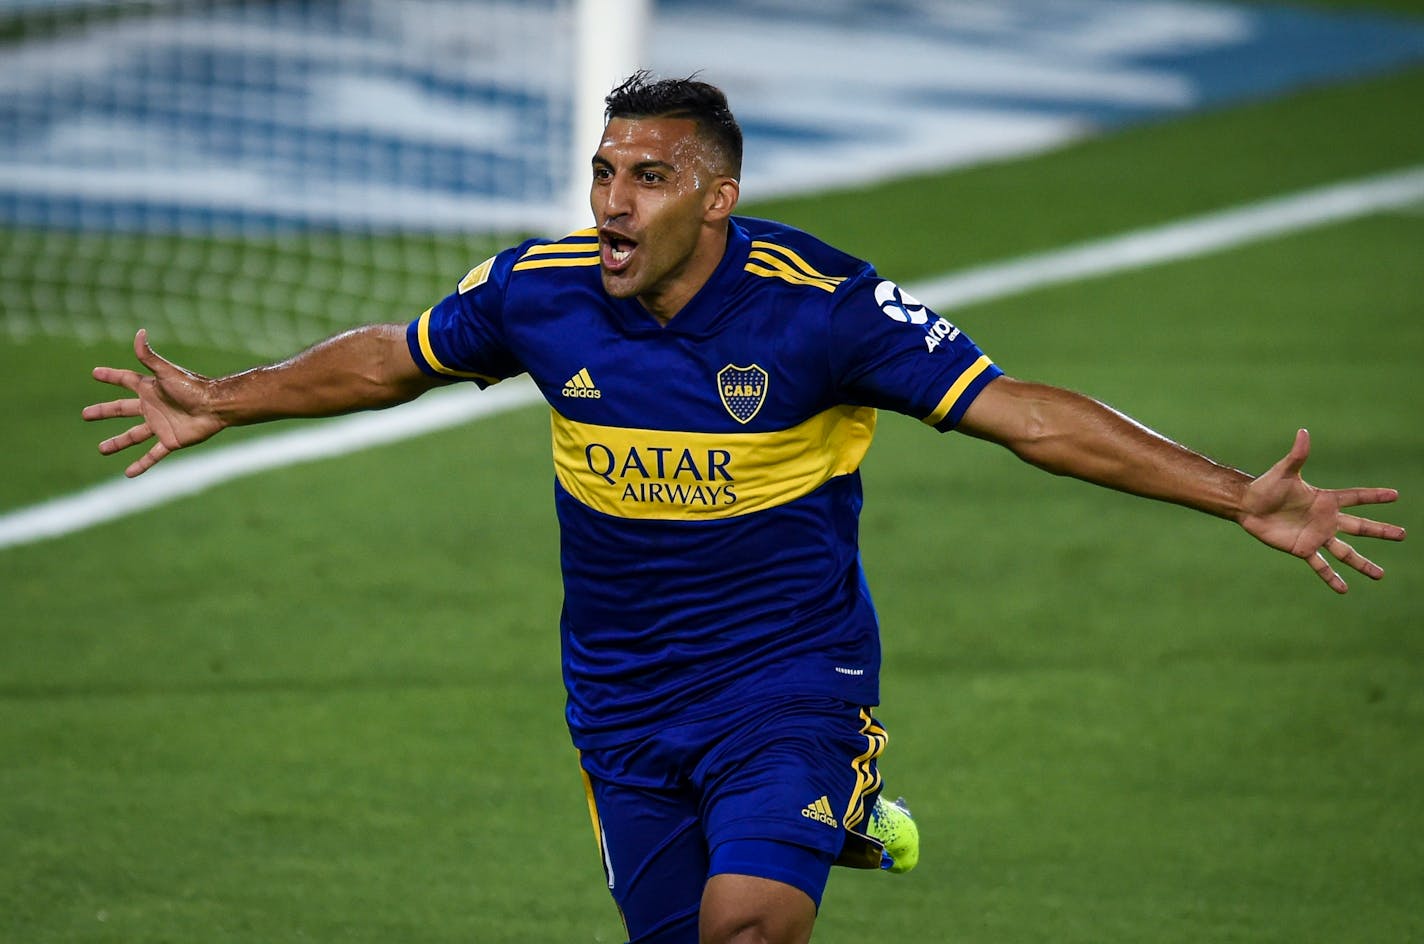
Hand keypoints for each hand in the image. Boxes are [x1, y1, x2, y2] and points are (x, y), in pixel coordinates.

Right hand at [82, 329, 225, 476]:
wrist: (216, 407)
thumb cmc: (193, 387)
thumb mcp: (166, 372)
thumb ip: (149, 356)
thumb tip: (140, 332)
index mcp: (150, 389)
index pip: (125, 380)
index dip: (111, 376)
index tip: (95, 373)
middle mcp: (152, 407)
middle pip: (122, 409)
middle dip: (104, 411)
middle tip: (85, 414)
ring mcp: (160, 425)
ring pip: (133, 435)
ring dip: (117, 442)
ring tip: (101, 449)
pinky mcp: (170, 441)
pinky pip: (152, 455)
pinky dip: (141, 465)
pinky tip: (127, 474)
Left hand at [1239, 429, 1404, 592]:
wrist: (1248, 506)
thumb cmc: (1266, 486)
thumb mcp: (1284, 471)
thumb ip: (1298, 455)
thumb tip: (1304, 432)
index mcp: (1325, 500)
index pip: (1356, 497)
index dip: (1374, 496)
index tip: (1395, 495)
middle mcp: (1325, 520)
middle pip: (1359, 527)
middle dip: (1380, 531)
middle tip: (1402, 534)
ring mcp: (1316, 536)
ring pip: (1345, 552)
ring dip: (1362, 563)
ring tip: (1380, 575)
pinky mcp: (1303, 549)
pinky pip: (1320, 566)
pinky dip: (1331, 577)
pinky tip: (1344, 589)